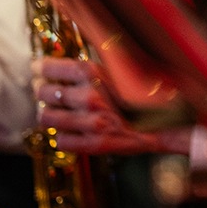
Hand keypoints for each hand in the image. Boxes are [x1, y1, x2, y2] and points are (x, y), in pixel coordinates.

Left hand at [33, 57, 185, 155]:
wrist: (167, 123)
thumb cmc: (144, 94)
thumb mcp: (120, 70)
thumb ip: (94, 65)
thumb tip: (67, 62)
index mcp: (95, 73)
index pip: (50, 68)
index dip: (41, 69)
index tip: (38, 70)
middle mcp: (89, 96)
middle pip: (44, 92)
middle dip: (45, 92)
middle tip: (49, 93)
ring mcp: (91, 122)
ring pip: (47, 118)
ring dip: (51, 115)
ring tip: (58, 113)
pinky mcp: (93, 145)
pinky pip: (61, 141)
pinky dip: (64, 137)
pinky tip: (73, 131)